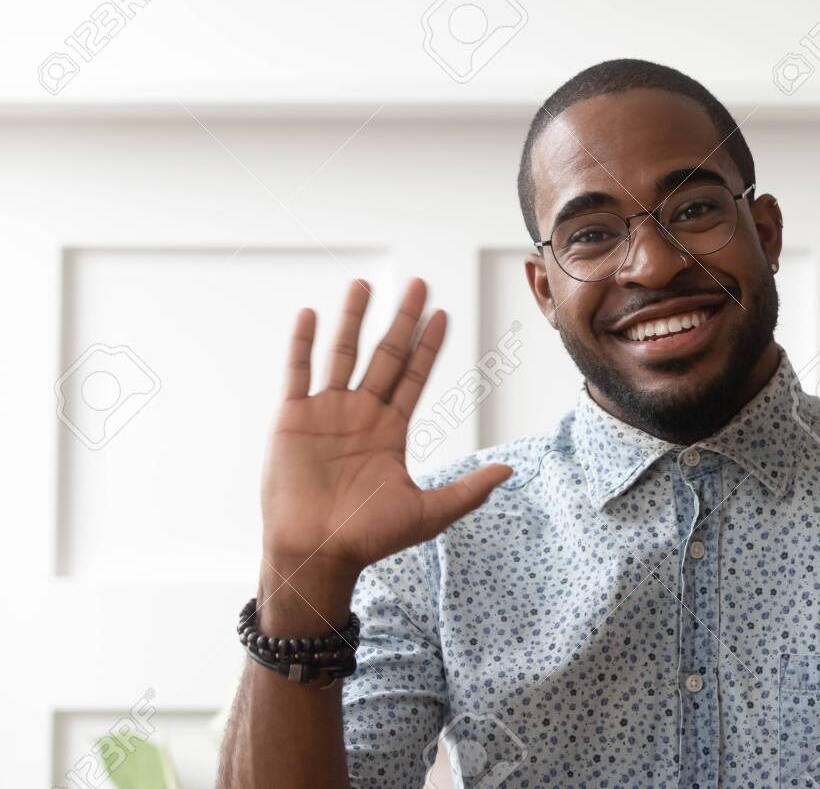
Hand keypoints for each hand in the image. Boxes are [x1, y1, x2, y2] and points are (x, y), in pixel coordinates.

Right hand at [259, 277, 511, 583]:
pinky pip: (298, 373)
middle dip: (401, 320)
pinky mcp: (291, 419)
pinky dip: (303, 344)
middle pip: (384, 355)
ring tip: (363, 285)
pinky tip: (311, 315)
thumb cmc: (368, 539)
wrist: (316, 554)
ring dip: (352, 319)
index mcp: (390, 430)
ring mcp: (325, 413)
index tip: (441, 314)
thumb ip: (469, 490)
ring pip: (342, 354)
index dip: (427, 346)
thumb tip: (510, 470)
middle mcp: (360, 414)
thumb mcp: (429, 513)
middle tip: (417, 283)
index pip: (413, 377)